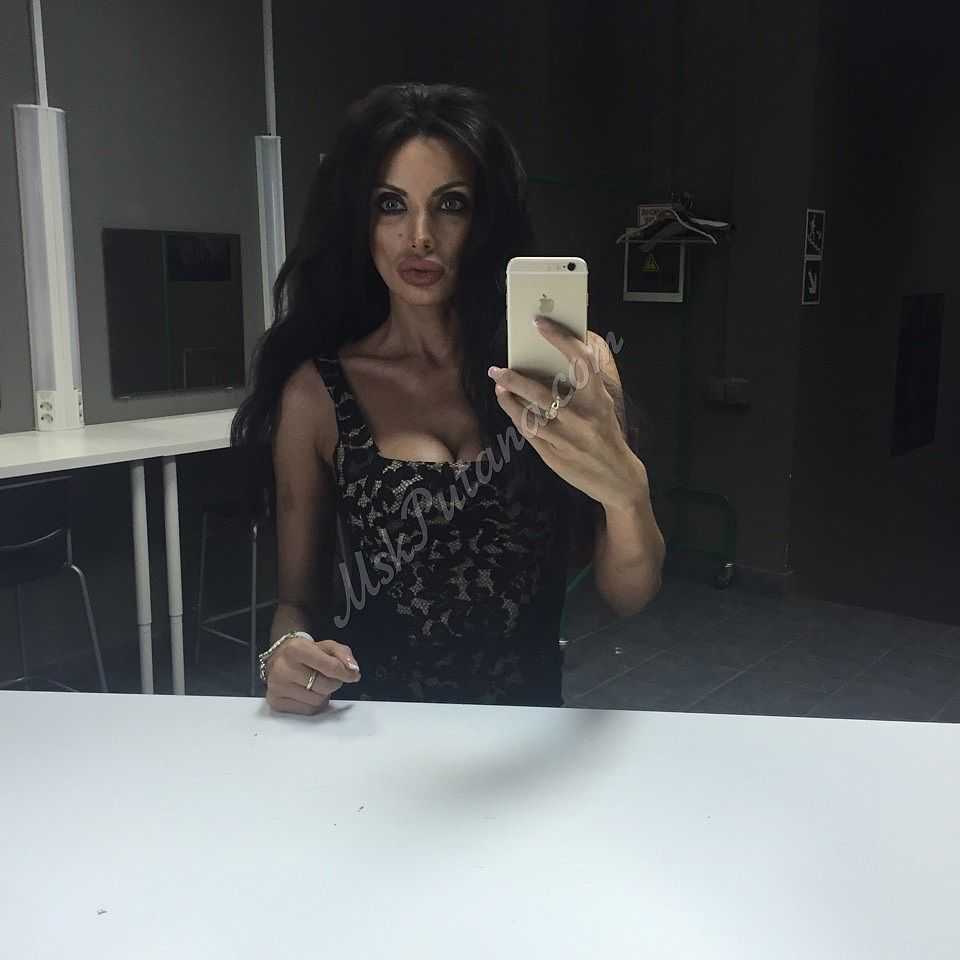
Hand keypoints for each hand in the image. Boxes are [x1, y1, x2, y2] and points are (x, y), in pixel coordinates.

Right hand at [264, 634, 360, 715]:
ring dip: (323, 695)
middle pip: (325, 686)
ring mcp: (277, 687)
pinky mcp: (275, 702)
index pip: (330, 667)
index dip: (346, 673)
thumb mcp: (326, 646)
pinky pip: (307, 710)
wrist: (278, 659)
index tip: (352, 675)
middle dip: (333, 683)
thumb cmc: (305, 652)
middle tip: (328, 677)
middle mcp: (283, 668)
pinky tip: (308, 693)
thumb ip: (343, 654)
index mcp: (296, 649)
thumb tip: (353, 671)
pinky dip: (314, 704)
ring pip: (317, 701)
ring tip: (316, 684)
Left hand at [488, 318, 643, 508]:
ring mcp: (566, 438)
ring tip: (498, 383)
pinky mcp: (553, 455)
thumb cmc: (606, 435)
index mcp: (598, 399)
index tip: (538, 323)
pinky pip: (527, 430)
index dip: (559, 337)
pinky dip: (513, 414)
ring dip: (508, 396)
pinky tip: (506, 402)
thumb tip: (549, 364)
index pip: (580, 359)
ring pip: (528, 413)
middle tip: (497, 367)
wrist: (618, 478)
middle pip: (540, 392)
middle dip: (514, 378)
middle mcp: (581, 417)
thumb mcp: (603, 407)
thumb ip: (582, 388)